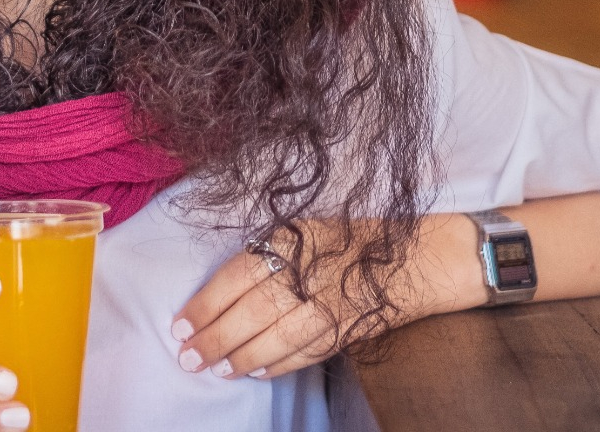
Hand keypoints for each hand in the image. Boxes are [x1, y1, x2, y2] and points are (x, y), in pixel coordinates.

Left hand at [169, 214, 481, 381]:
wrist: (418, 256)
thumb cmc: (354, 237)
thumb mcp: (308, 227)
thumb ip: (271, 251)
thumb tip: (225, 285)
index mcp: (294, 238)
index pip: (238, 273)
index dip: (207, 301)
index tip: (181, 322)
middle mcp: (310, 270)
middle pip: (251, 310)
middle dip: (215, 337)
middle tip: (188, 356)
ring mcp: (331, 303)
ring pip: (275, 337)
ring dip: (242, 357)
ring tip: (216, 369)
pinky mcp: (348, 329)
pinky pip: (306, 352)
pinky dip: (279, 365)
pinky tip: (258, 372)